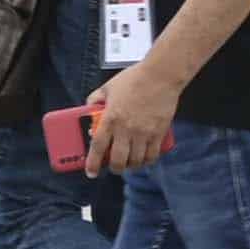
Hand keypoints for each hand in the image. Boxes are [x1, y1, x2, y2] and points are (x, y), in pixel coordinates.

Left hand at [88, 53, 189, 175]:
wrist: (160, 76)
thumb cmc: (134, 79)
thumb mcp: (108, 87)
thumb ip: (95, 98)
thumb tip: (89, 108)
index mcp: (111, 118)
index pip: (98, 147)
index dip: (93, 163)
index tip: (90, 172)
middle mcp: (126, 129)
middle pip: (118, 160)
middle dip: (114, 168)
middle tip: (113, 166)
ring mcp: (144, 133)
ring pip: (136, 161)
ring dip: (130, 165)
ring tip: (128, 162)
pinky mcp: (158, 133)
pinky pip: (152, 156)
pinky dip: (146, 161)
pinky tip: (143, 159)